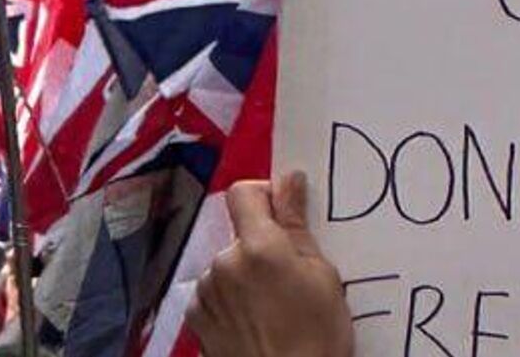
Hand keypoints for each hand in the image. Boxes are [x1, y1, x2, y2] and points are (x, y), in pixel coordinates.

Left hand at [189, 172, 354, 356]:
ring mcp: (205, 292)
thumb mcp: (323, 276)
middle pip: (239, 235)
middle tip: (289, 279)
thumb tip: (289, 181)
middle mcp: (223, 263)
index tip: (283, 214)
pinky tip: (252, 323)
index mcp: (258, 247)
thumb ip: (297, 225)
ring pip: (227, 265)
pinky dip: (230, 300)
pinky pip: (213, 293)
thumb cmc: (317, 337)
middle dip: (262, 248)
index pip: (244, 193)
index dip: (264, 197)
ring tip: (271, 308)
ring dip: (244, 276)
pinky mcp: (196, 319)